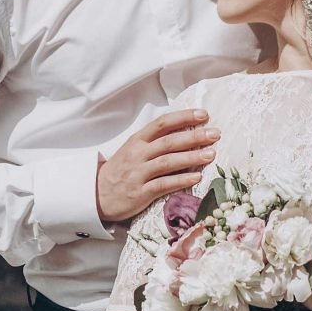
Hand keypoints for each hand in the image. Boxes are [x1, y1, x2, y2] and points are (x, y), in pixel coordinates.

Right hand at [96, 109, 219, 221]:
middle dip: (194, 136)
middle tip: (215, 134)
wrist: (96, 195)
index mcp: (137, 140)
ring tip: (211, 154)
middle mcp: (138, 154)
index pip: (162, 124)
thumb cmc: (120, 172)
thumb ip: (154, 142)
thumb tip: (184, 133)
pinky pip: (163, 185)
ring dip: (192, 157)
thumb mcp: (133, 151)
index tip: (204, 114)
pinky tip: (196, 177)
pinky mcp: (140, 193)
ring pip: (168, 162)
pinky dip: (181, 180)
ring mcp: (138, 173)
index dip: (184, 117)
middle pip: (169, 141)